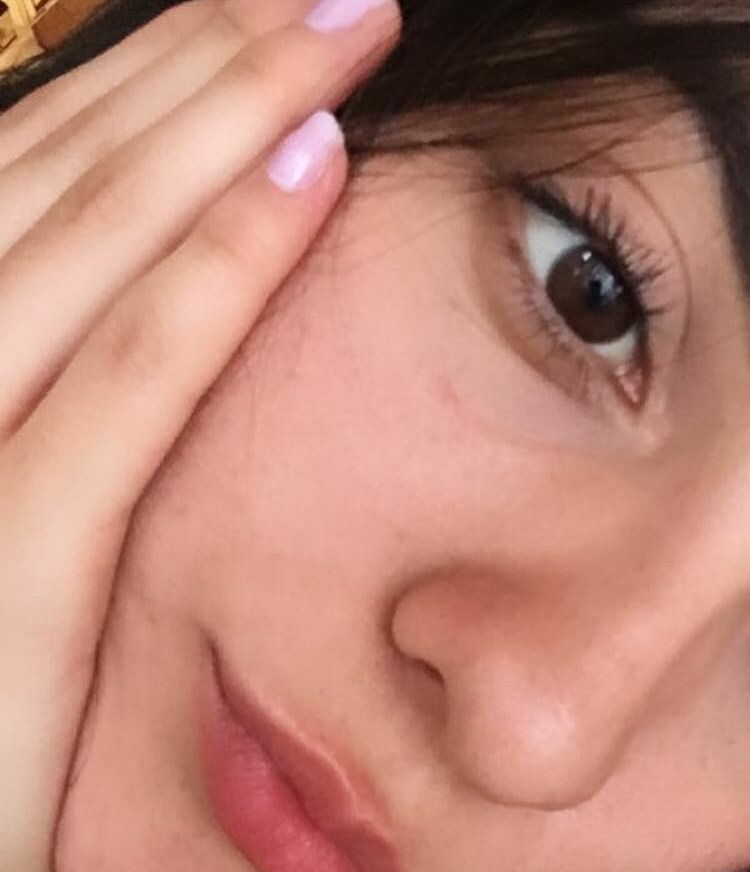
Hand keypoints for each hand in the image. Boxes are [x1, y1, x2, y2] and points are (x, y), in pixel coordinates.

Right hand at [0, 0, 400, 871]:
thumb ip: (39, 401)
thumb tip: (121, 292)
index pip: (36, 179)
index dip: (148, 84)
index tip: (255, 23)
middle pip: (64, 170)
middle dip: (199, 59)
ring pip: (91, 237)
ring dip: (220, 117)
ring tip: (333, 27)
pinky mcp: (3, 558)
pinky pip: (127, 381)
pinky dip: (212, 272)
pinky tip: (307, 177)